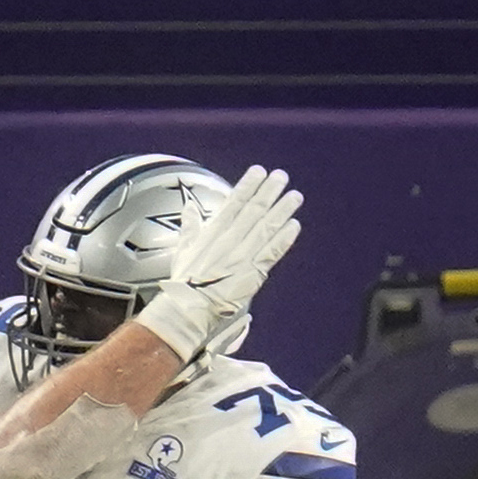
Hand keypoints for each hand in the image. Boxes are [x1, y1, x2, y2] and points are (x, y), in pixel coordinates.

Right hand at [136, 166, 302, 357]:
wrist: (190, 307)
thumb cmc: (186, 281)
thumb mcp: (183, 248)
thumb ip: (189, 226)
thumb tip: (188, 208)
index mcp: (213, 232)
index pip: (234, 202)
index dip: (248, 185)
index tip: (259, 172)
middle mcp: (230, 240)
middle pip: (254, 210)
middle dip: (269, 192)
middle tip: (281, 176)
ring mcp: (243, 255)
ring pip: (266, 228)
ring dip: (282, 210)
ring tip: (294, 196)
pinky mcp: (254, 273)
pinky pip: (272, 252)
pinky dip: (284, 239)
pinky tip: (294, 225)